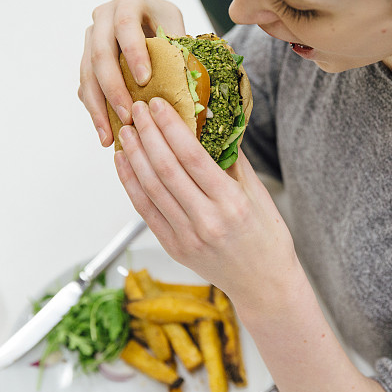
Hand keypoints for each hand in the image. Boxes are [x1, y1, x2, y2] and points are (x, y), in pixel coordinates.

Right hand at [78, 0, 185, 146]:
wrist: (148, 18)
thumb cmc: (167, 25)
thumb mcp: (178, 29)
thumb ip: (182, 51)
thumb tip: (196, 95)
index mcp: (128, 4)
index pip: (126, 26)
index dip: (134, 53)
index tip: (144, 80)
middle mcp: (103, 18)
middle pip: (100, 54)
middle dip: (113, 88)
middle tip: (128, 116)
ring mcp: (90, 39)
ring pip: (87, 74)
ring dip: (98, 107)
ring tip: (110, 136)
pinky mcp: (86, 61)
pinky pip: (85, 87)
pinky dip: (95, 111)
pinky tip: (106, 133)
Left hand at [114, 96, 297, 308]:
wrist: (264, 286)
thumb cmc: (267, 239)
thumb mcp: (259, 195)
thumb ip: (234, 161)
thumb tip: (212, 125)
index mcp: (231, 203)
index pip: (192, 156)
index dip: (170, 127)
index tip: (158, 105)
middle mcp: (207, 220)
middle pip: (166, 168)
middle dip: (148, 134)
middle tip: (137, 109)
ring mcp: (187, 236)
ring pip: (151, 188)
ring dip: (135, 156)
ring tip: (127, 131)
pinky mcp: (174, 247)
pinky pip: (146, 211)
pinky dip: (131, 184)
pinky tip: (124, 163)